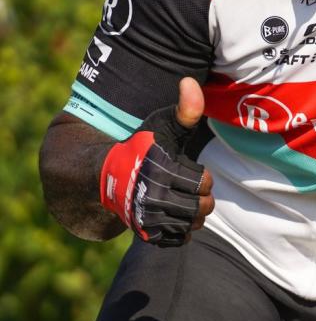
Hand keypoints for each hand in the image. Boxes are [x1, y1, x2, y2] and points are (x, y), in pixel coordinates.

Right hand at [99, 78, 213, 245]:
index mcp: (161, 169)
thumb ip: (184, 109)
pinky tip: (176, 216)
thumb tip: (189, 81)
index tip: (188, 171)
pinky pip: (178, 239)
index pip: (204, 183)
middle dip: (202, 197)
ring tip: (183, 201)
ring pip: (192, 224)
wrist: (105, 175)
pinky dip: (182, 231)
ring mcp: (148, 217)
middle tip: (189, 189)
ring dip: (193, 214)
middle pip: (202, 207)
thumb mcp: (162, 125)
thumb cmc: (141, 146)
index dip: (202, 177)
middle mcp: (153, 195)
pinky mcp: (145, 233)